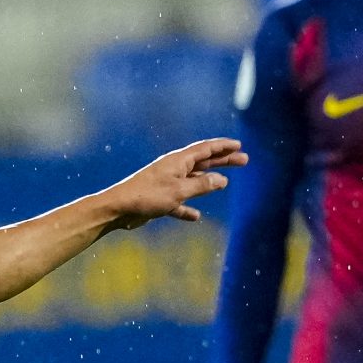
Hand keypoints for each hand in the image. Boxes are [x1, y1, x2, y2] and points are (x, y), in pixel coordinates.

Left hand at [100, 137, 246, 230]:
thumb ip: (202, 185)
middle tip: (244, 160)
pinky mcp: (160, 200)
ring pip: (193, 181)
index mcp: (178, 161)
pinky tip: (196, 216)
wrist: (118, 209)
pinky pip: (179, 203)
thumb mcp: (180, 190)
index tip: (239, 145)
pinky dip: (188, 209)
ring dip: (210, 181)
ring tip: (227, 181)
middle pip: (203, 162)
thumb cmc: (147, 196)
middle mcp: (174, 169)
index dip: (223, 146)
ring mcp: (167, 184)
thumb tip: (222, 180)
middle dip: (223, 160)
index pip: (205, 149)